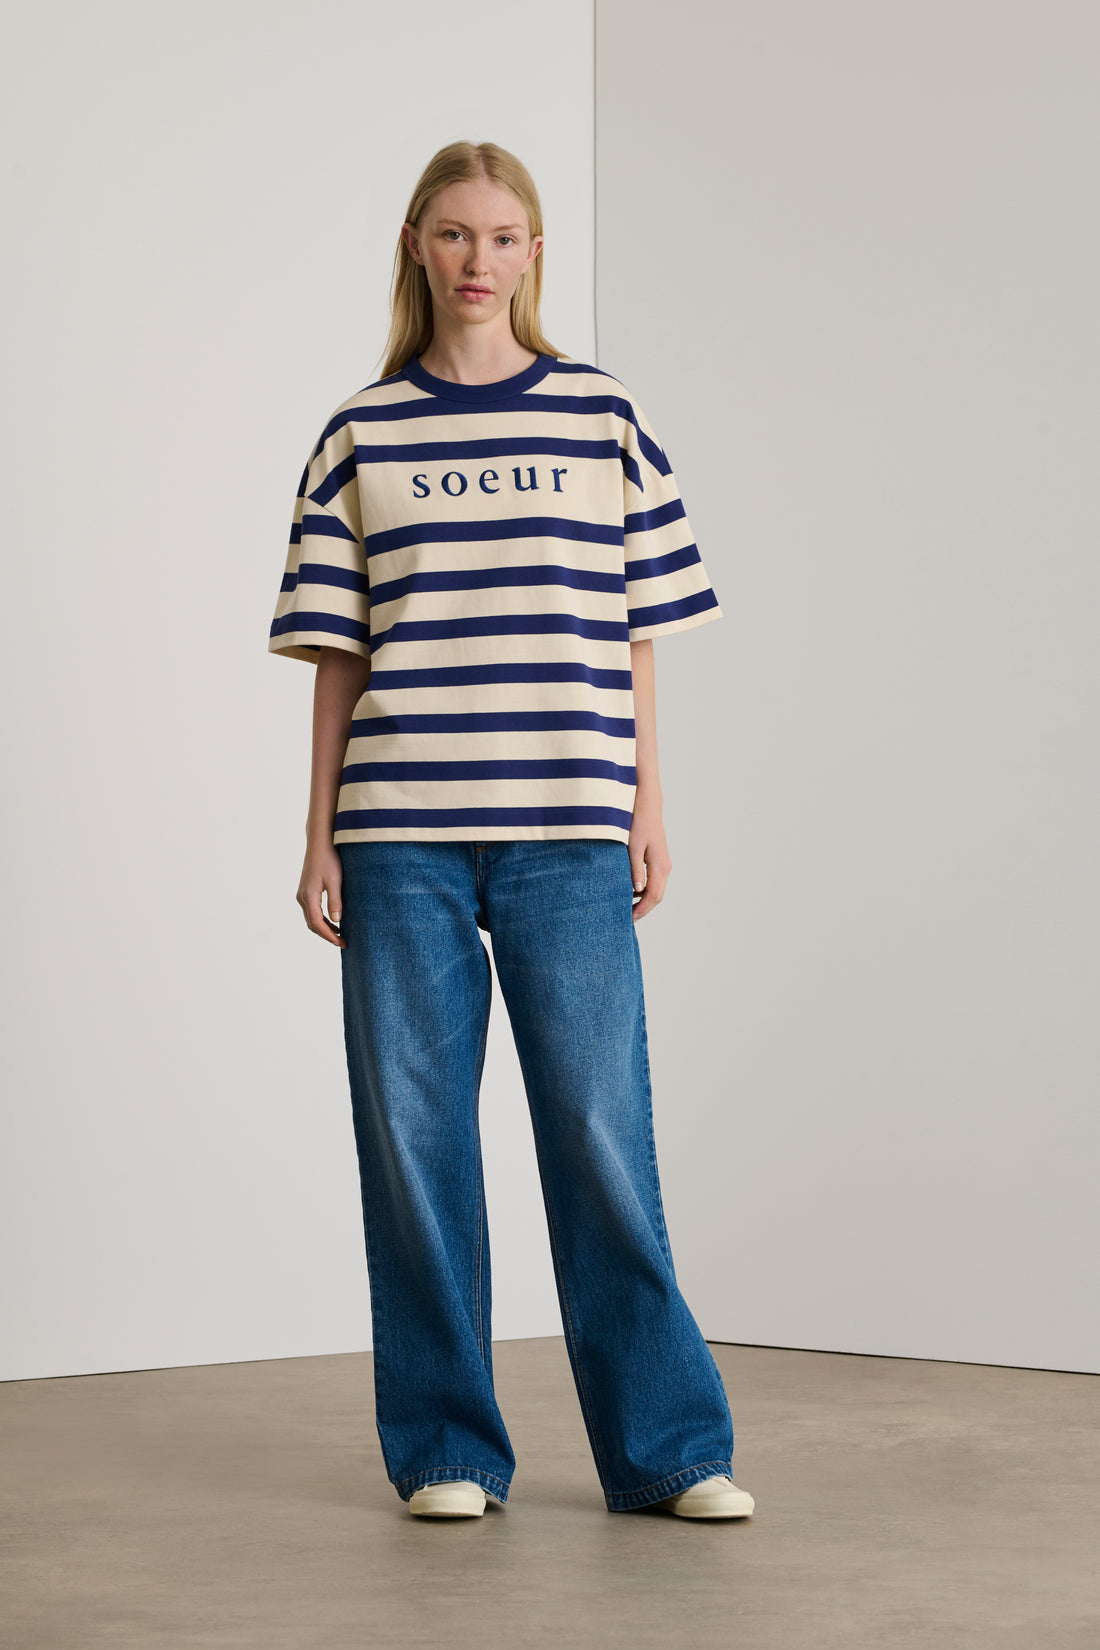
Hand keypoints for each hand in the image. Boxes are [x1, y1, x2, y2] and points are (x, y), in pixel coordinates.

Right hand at [297, 842, 346, 946]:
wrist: (319, 843)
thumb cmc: (329, 859)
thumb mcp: (335, 881)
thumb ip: (335, 901)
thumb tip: (337, 921)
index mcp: (309, 896)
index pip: (317, 924)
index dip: (329, 936)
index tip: (342, 943)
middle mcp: (302, 897)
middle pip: (312, 924)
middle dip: (327, 935)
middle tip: (343, 942)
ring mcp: (302, 894)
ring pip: (311, 919)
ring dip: (324, 929)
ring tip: (340, 934)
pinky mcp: (305, 891)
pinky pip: (312, 911)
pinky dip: (321, 920)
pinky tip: (334, 921)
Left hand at [628, 800, 670, 920]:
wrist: (646, 804)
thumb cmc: (638, 822)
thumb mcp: (633, 847)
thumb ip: (635, 870)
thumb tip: (637, 891)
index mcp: (660, 866)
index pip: (653, 896)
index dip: (642, 910)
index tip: (629, 919)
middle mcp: (665, 867)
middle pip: (657, 896)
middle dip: (643, 909)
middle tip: (626, 918)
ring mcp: (663, 863)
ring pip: (656, 889)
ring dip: (644, 901)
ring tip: (627, 908)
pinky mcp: (658, 859)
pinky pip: (654, 881)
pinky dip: (644, 890)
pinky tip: (631, 892)